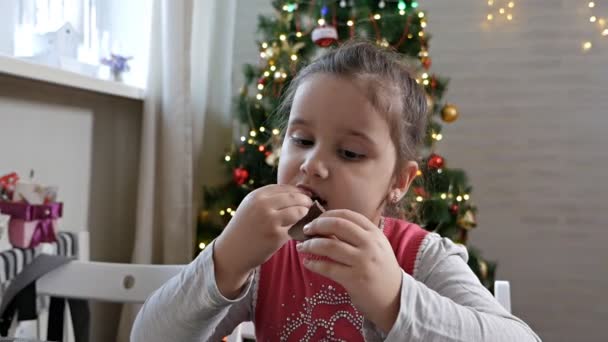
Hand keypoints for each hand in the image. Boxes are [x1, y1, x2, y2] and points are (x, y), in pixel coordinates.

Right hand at [213, 184, 311, 298]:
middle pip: (295, 198)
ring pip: (298, 211)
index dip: (299, 192)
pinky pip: (295, 228)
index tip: (306, 196)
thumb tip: (297, 193)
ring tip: (307, 218)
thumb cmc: (244, 229)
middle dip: (306, 201)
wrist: (232, 252)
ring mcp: (269, 220)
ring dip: (306, 214)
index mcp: (257, 196)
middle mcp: (262, 205)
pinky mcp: (275, 236)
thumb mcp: (250, 207)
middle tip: (312, 206)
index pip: (286, 188)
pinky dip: (301, 228)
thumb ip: (269, 198)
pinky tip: (302, 230)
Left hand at [296, 209, 402, 332]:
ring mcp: (362, 261)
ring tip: (302, 247)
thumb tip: (324, 225)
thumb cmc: (380, 269)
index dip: (327, 215)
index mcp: (374, 233)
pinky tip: (308, 263)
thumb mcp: (375, 246)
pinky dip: (314, 264)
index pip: (347, 215)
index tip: (316, 220)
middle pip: (337, 225)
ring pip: (330, 245)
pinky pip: (328, 268)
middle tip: (305, 230)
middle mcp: (370, 244)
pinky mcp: (354, 279)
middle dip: (317, 225)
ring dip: (311, 245)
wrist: (394, 298)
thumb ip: (356, 235)